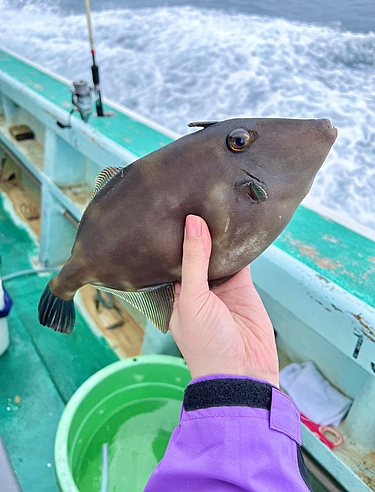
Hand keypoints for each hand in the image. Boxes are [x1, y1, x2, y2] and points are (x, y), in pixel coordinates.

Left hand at [169, 215, 278, 386]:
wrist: (243, 373)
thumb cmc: (206, 344)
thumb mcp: (192, 299)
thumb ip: (193, 261)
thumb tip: (192, 223)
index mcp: (177, 295)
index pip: (173, 262)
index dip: (173, 240)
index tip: (171, 212)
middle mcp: (198, 290)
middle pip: (197, 255)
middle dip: (196, 234)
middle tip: (193, 201)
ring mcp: (221, 288)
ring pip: (218, 256)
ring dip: (218, 237)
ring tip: (213, 205)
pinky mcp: (243, 288)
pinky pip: (241, 262)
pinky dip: (240, 246)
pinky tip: (238, 226)